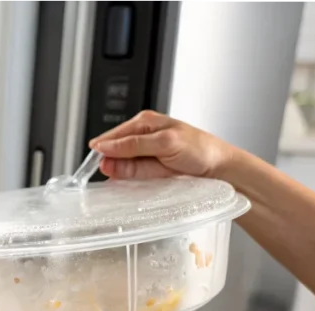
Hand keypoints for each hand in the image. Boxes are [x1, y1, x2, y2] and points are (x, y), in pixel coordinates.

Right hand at [90, 110, 235, 180]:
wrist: (220, 168)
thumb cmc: (201, 150)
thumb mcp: (164, 143)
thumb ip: (133, 145)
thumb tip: (105, 147)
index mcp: (144, 122)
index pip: (113, 136)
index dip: (102, 150)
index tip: (93, 164)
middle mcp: (143, 137)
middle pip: (115, 152)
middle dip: (113, 164)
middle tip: (115, 175)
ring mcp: (146, 155)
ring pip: (123, 166)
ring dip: (122, 174)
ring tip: (132, 177)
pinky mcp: (149, 170)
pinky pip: (132, 176)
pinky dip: (130, 181)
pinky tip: (133, 184)